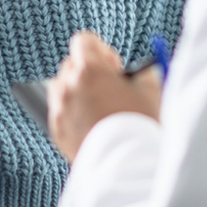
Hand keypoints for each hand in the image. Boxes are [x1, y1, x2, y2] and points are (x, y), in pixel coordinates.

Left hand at [48, 31, 162, 162]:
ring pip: (61, 87)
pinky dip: (72, 113)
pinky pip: (60, 111)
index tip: (113, 68)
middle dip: (88, 72)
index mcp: (90, 69)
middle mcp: (69, 86)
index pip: (83, 41)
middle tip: (108, 88)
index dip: (101, 50)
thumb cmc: (141, 126)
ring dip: (76, 91)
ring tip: (98, 107)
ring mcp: (60, 109)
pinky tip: (92, 124)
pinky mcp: (57, 130)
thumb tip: (133, 71)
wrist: (128, 165)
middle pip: (71, 64)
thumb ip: (138, 72)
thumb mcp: (149, 89)